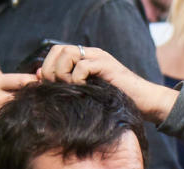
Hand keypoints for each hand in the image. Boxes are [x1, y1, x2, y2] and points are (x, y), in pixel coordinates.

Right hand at [0, 60, 34, 131]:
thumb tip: (0, 72)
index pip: (20, 80)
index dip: (34, 80)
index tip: (42, 79)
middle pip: (23, 97)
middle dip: (33, 95)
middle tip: (40, 94)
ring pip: (17, 109)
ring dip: (24, 107)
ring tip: (31, 105)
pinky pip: (7, 120)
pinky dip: (13, 117)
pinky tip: (17, 116)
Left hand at [37, 45, 178, 123]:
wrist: (143, 103)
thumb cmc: (116, 103)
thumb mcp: (87, 94)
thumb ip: (67, 86)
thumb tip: (39, 79)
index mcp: (84, 59)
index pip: (55, 52)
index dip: (46, 67)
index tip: (46, 85)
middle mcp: (90, 54)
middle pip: (58, 49)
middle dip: (51, 69)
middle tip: (56, 87)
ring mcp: (99, 57)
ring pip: (67, 53)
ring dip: (62, 73)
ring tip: (71, 88)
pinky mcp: (106, 65)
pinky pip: (82, 65)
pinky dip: (77, 79)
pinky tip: (84, 90)